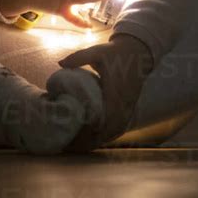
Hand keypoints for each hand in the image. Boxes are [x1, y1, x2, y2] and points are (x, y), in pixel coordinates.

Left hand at [58, 34, 153, 151]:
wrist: (138, 51)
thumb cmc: (115, 53)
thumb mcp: (97, 52)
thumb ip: (78, 58)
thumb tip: (59, 63)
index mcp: (116, 93)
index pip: (106, 119)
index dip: (92, 131)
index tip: (76, 137)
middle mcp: (124, 104)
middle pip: (109, 131)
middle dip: (91, 141)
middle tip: (72, 146)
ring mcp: (128, 107)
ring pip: (115, 132)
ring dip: (100, 140)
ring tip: (81, 146)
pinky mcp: (130, 108)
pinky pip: (120, 127)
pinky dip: (108, 135)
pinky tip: (96, 139)